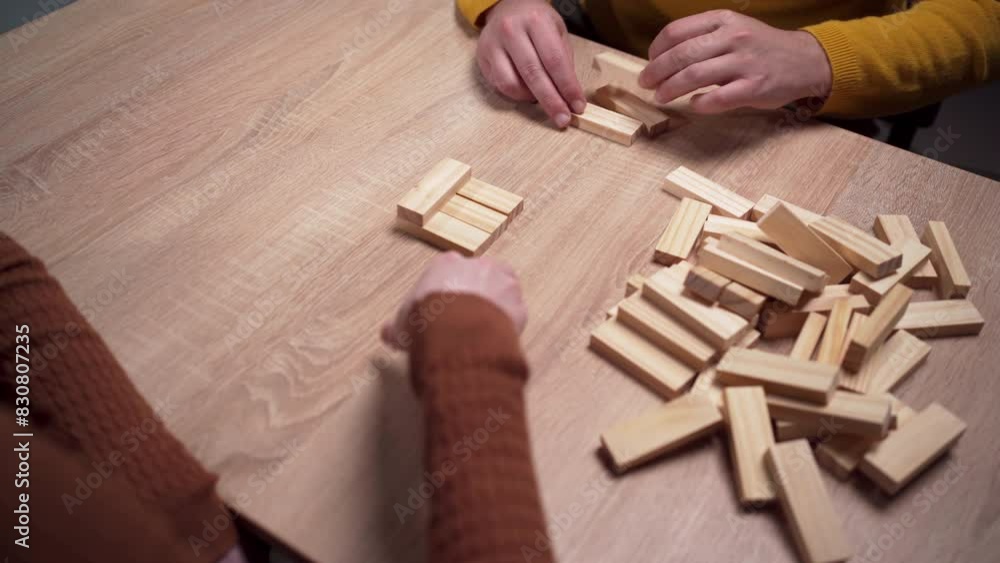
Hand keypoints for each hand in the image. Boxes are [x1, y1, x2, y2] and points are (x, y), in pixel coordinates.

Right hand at [381, 252, 527, 348]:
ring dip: (494, 307)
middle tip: (464, 321)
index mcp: (447, 264)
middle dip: (473, 296)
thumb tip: (388, 334)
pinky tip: (496, 341)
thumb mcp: (401, 324)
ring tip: (481, 331)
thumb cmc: (426, 321)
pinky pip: (515, 315)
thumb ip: (396, 327)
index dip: (447, 292)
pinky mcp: (519, 306)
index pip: (449, 271)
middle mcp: (478, 266)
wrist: (456, 332)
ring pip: (502, 292)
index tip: (444, 308)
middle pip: (478, 278)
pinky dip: (508, 326)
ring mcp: (503, 284)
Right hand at [476, 0, 585, 127]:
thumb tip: (569, 95)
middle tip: (563, 119)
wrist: (507, 7)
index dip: (567, 87)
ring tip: (545, 100)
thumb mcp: (557, 31)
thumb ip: (563, 60)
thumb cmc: (536, 22)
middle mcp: (512, 30)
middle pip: (533, 74)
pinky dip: (517, 95)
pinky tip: (528, 93)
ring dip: (531, 99)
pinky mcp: (483, 57)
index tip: (577, 106)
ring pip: (512, 84)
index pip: (555, 60)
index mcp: (536, 21)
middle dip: (551, 101)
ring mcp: (494, 44)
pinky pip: (501, 85)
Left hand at [638, 10, 831, 113]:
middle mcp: (733, 38)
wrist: (805, 60)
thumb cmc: (761, 48)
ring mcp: (744, 62)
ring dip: (670, 89)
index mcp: (723, 20)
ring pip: (694, 75)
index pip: (677, 31)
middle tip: (645, 83)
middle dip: (656, 72)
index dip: (656, 49)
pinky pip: (718, 98)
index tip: (650, 61)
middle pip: (681, 55)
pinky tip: (694, 105)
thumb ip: (703, 38)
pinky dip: (700, 103)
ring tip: (660, 96)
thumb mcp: (734, 30)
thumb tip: (665, 57)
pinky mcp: (754, 87)